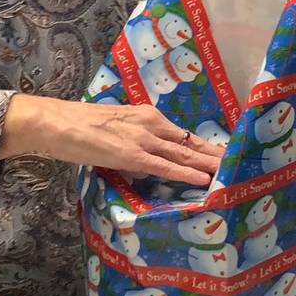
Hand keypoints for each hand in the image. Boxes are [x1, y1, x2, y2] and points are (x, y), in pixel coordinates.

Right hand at [0, 94, 222, 185]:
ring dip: (208, 165)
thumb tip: (145, 155)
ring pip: (184, 154)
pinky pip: (165, 167)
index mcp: (147, 116)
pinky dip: (186, 174)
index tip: (222, 153)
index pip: (182, 134)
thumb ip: (134, 137)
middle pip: (190, 143)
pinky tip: (202, 179)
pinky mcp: (132, 154)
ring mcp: (143, 139)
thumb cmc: (79, 125)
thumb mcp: (116, 126)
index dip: (203, 146)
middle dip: (215, 155)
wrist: (57, 121)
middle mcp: (151, 124)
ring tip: (230, 172)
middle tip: (238, 163)